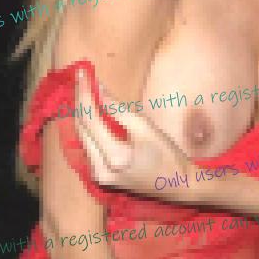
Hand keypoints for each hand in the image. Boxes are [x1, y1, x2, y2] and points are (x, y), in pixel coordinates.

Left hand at [75, 69, 192, 201]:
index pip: (89, 120)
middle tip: (81, 77)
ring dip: (82, 113)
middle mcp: (100, 170)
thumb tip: (97, 88)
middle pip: (81, 129)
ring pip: (82, 137)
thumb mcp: (147, 129)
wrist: (178, 186)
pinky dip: (88, 127)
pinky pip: (88, 146)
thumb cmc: (169, 157)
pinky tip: (90, 111)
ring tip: (83, 89)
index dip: (84, 93)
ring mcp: (98, 176)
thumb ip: (119, 110)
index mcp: (114, 157)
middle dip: (80, 101)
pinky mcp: (101, 176)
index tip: (81, 72)